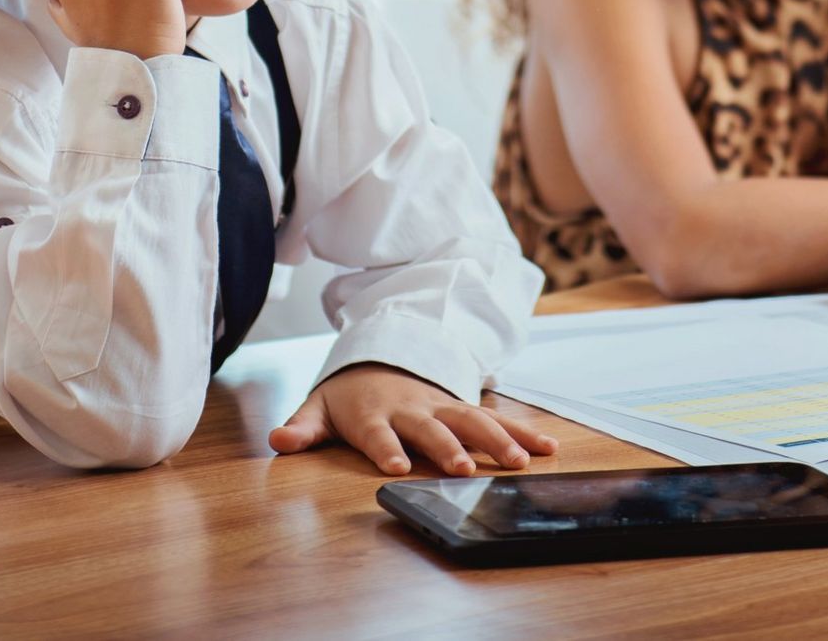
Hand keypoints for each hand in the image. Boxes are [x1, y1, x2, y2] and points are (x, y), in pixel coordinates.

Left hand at [267, 362, 559, 476]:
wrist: (380, 358)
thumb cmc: (348, 396)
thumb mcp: (318, 408)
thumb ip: (302, 427)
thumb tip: (278, 438)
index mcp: (373, 411)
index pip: (379, 432)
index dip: (386, 448)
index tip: (396, 467)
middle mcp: (412, 407)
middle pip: (432, 427)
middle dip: (448, 446)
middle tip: (463, 468)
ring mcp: (441, 406)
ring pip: (472, 421)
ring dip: (496, 440)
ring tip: (519, 462)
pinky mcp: (463, 408)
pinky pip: (496, 419)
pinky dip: (523, 432)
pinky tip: (548, 448)